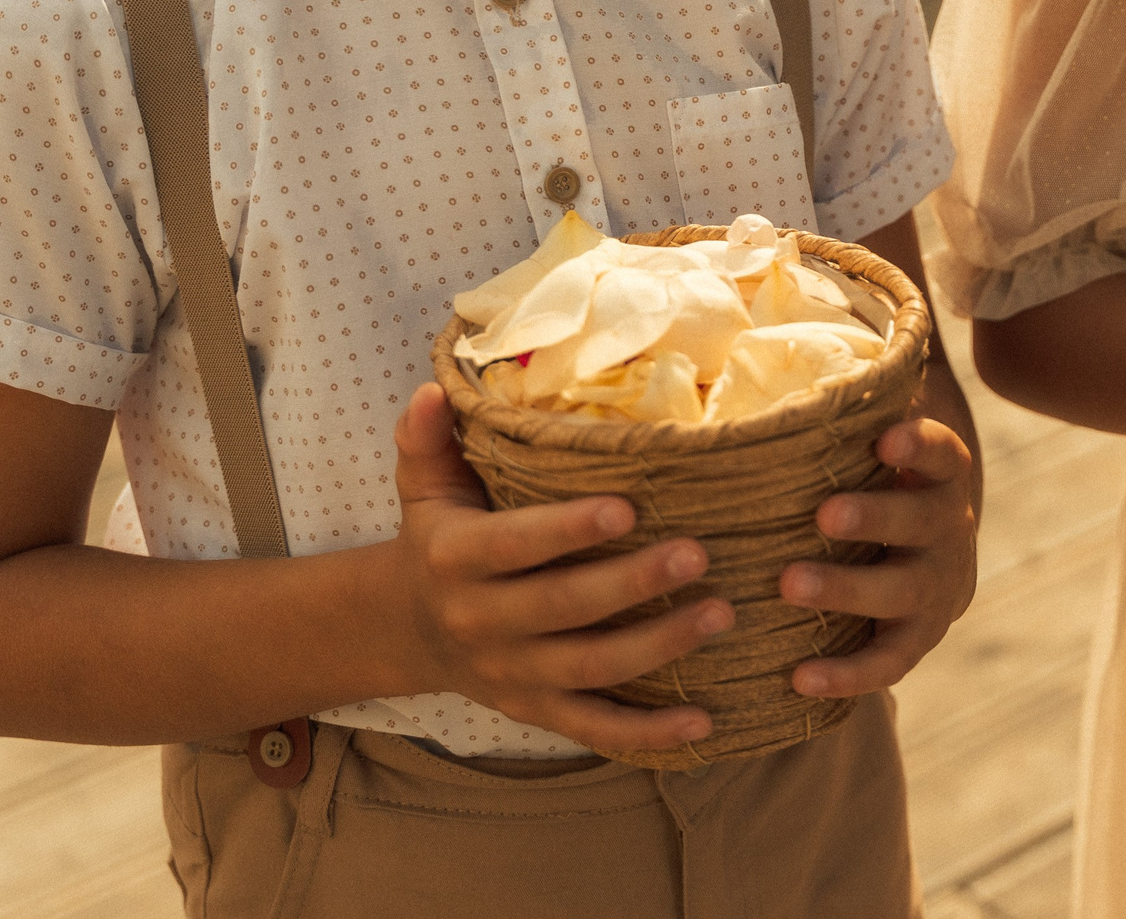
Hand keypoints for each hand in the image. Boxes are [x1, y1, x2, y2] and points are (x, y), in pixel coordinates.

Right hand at [387, 383, 731, 751]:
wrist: (404, 630)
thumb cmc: (436, 537)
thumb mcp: (423, 486)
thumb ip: (427, 438)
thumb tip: (434, 389)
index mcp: (456, 558)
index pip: (514, 545)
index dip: (568, 530)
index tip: (628, 507)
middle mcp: (480, 622)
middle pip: (563, 609)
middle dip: (633, 584)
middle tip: (699, 555)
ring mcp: (511, 674)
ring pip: (590, 669)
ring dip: (658, 648)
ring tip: (721, 615)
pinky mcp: (535, 710)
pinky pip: (594, 729)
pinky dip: (649, 735)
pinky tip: (703, 722)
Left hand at [779, 417, 977, 696]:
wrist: (930, 556)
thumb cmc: (875, 475)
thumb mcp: (873, 433)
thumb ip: (842, 394)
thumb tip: (781, 295)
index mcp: (940, 471)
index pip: (942, 451)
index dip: (919, 443)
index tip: (883, 437)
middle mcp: (947, 527)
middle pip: (922, 521)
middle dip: (874, 517)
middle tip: (822, 514)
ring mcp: (936, 586)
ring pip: (903, 591)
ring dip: (849, 590)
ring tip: (790, 585)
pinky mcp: (916, 639)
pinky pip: (888, 662)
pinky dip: (849, 674)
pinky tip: (799, 679)